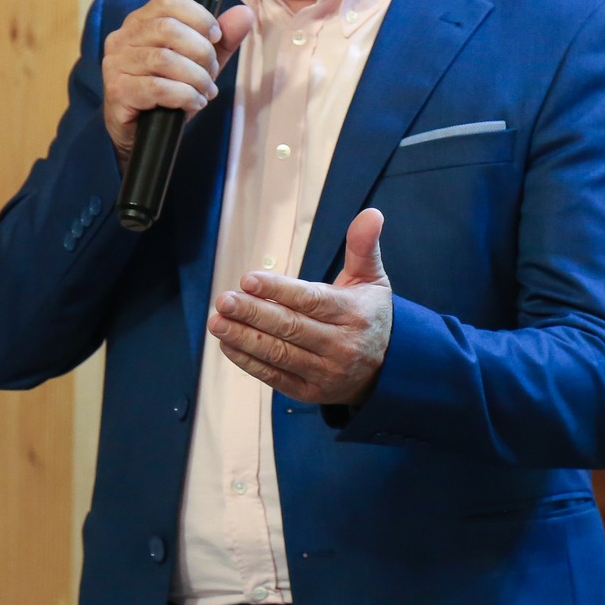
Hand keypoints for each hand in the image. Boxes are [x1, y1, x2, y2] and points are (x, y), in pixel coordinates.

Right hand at [102, 0, 253, 170]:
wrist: (141, 135)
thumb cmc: (167, 93)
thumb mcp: (199, 64)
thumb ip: (222, 40)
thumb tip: (244, 13)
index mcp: (139, 22)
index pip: (167, 1)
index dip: (198, 16)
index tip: (216, 37)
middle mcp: (122, 38)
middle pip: (168, 29)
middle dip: (201, 52)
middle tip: (211, 73)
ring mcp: (115, 65)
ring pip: (163, 59)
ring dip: (195, 77)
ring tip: (206, 91)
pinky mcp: (117, 91)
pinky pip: (157, 88)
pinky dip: (184, 95)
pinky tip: (194, 103)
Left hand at [209, 207, 392, 405]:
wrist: (388, 368)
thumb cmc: (370, 315)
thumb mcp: (372, 278)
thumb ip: (363, 246)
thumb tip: (371, 213)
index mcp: (352, 313)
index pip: (310, 300)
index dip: (277, 290)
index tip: (247, 279)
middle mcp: (340, 345)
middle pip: (290, 327)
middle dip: (253, 313)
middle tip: (223, 300)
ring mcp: (324, 372)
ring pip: (279, 354)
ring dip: (244, 338)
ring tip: (217, 322)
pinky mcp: (309, 391)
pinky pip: (275, 376)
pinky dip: (249, 362)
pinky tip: (228, 344)